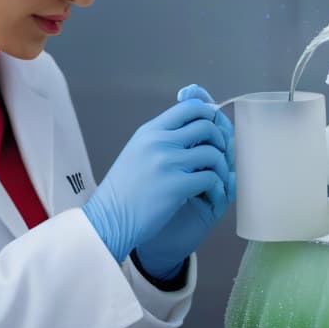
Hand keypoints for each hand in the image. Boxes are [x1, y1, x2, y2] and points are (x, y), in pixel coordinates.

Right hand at [82, 92, 230, 265]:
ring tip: (215, 178)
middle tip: (219, 156)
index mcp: (150, 131)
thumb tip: (191, 129)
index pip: (189, 107)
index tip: (212, 132)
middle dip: (220, 140)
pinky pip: (211, 178)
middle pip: (206, 125)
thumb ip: (161, 139)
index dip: (208, 116)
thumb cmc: (124, 190)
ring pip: (213, 152)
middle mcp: (159, 141)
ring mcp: (167, 163)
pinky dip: (216, 187)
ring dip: (220, 166)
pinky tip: (210, 194)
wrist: (108, 219)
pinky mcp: (176, 186)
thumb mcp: (137, 152)